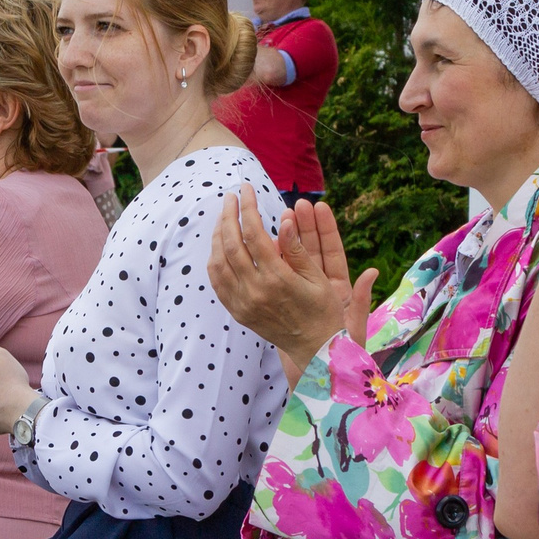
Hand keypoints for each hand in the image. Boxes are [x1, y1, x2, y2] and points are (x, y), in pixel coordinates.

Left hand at [207, 187, 374, 380]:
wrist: (314, 349)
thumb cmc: (322, 310)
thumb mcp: (317, 277)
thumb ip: (297, 248)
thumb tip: (284, 219)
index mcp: (277, 279)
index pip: (254, 233)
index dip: (248, 207)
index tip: (247, 189)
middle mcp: (255, 291)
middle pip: (231, 244)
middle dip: (228, 215)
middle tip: (231, 196)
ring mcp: (243, 303)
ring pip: (218, 261)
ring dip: (218, 235)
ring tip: (225, 217)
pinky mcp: (238, 312)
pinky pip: (217, 281)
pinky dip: (215, 259)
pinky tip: (221, 245)